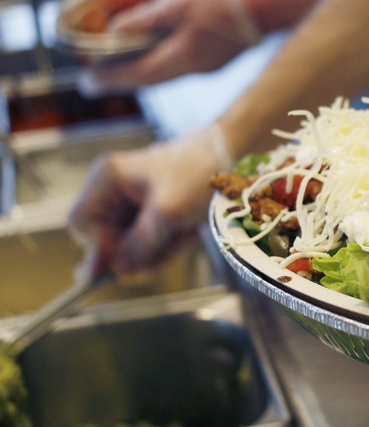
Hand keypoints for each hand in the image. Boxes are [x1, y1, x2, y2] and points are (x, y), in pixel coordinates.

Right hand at [68, 125, 232, 277]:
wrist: (227, 159)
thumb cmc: (197, 173)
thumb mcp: (169, 211)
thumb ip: (140, 242)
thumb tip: (119, 269)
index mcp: (107, 179)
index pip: (81, 223)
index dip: (100, 247)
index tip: (128, 260)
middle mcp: (112, 192)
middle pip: (107, 241)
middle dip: (139, 252)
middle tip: (170, 245)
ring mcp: (130, 205)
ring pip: (131, 249)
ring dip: (158, 250)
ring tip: (184, 232)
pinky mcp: (148, 217)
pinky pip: (150, 246)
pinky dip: (169, 246)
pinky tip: (187, 232)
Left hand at [84, 0, 261, 90]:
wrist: (267, 5)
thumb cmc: (224, 0)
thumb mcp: (179, 2)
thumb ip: (146, 17)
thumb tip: (116, 29)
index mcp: (182, 57)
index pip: (137, 75)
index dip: (110, 79)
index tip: (88, 81)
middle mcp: (194, 69)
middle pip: (151, 79)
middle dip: (124, 78)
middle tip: (99, 77)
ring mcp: (208, 66)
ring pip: (167, 73)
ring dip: (143, 70)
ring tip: (123, 64)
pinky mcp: (218, 58)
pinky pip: (182, 64)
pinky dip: (163, 60)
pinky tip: (157, 51)